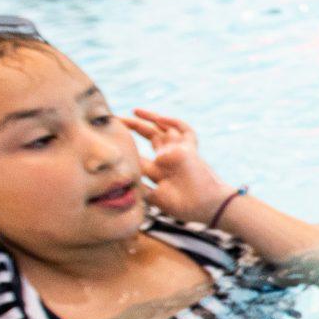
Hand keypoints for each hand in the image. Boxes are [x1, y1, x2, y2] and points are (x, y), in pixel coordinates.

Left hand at [121, 108, 231, 223]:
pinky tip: (159, 119)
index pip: (140, 155)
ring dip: (151, 118)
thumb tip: (120, 180)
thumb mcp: (154, 198)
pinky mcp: (190, 149)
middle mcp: (168, 159)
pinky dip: (173, 122)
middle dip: (134, 127)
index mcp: (159, 171)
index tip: (111, 140)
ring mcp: (179, 152)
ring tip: (134, 111)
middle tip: (116, 119)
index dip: (126, 148)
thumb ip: (140, 188)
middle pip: (151, 137)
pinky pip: (185, 130)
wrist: (207, 207)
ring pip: (166, 128)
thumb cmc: (183, 206)